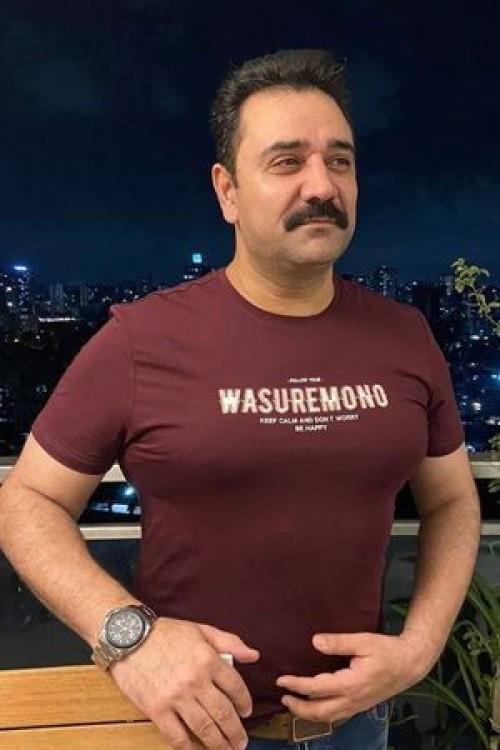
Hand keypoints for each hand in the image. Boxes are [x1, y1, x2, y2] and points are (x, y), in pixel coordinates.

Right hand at [111, 617, 259, 749]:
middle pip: (223, 713)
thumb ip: (230, 642)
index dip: (244, 702)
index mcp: (208, 659)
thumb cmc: (166, 633)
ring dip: (218, 744)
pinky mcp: (157, 710)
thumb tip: (254, 655)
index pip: (235, 687)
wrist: (129, 638)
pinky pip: (177, 736)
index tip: (246, 712)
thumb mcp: (201, 630)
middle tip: (241, 743)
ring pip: (204, 728)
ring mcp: (175, 697)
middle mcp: (195, 680)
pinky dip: (190, 748)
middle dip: (235, 732)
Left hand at [276, 632, 424, 723]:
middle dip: (298, 708)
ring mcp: (357, 705)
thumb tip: (315, 641)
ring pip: (328, 717)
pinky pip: (337, 715)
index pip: (317, 688)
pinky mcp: (360, 705)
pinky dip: (321, 714)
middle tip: (283, 696)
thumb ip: (338, 642)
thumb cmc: (387, 650)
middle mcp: (353, 699)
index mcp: (352, 683)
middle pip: (319, 712)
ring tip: (293, 703)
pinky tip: (315, 705)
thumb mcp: (363, 641)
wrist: (410, 664)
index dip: (297, 685)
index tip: (281, 680)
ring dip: (308, 713)